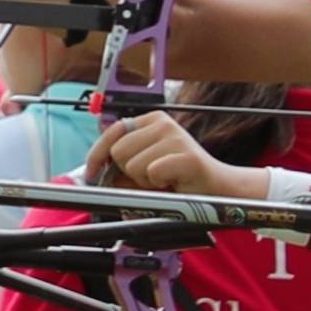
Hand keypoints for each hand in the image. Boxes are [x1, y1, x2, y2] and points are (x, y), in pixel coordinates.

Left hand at [84, 112, 259, 206]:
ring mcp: (176, 137)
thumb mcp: (144, 169)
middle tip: (150, 177)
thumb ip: (120, 167)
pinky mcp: (187, 155)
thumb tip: (94, 173)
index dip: (97, 154)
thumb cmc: (179, 179)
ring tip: (164, 179)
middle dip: (127, 172)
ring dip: (144, 180)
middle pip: (118, 151)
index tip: (92, 173)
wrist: (218, 190)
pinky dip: (159, 184)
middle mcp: (163, 123)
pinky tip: (174, 182)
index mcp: (151, 121)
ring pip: (133, 164)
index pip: (112, 132)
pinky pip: (152, 173)